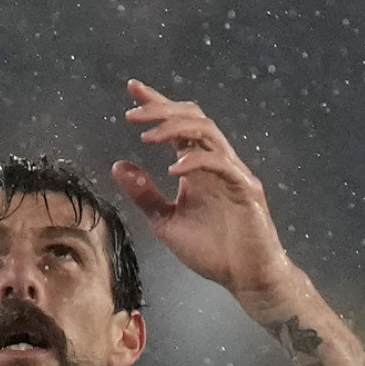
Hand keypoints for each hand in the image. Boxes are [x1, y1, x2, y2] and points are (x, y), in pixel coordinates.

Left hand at [112, 80, 299, 308]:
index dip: (157, 103)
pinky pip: (221, 164)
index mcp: (196, 168)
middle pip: (192, 118)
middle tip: (132, 114)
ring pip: (208, 132)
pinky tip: (174, 171)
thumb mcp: (165, 222)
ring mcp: (233, 173)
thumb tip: (118, 166)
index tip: (132, 88)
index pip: (177, 125)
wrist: (246, 277)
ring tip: (147, 136)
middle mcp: (216, 163)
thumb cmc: (212, 251)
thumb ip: (144, 195)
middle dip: (162, 110)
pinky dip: (196, 162)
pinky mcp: (246, 189)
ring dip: (176, 128)